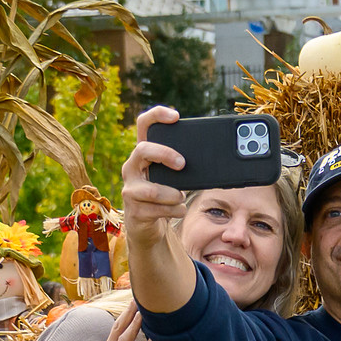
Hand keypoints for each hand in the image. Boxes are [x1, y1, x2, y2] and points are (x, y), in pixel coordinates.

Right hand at [121, 105, 193, 247]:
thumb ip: (179, 166)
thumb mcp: (170, 177)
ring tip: (180, 197)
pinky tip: (179, 210)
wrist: (146, 225)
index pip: (143, 124)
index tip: (176, 116)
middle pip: (143, 149)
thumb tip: (210, 159)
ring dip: (174, 195)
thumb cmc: (163, 195)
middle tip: (182, 164)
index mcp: (142, 154)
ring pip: (153, 190)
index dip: (157, 115)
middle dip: (165, 154)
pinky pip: (159, 210)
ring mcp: (130, 189)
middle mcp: (131, 167)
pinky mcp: (135, 211)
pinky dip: (175, 210)